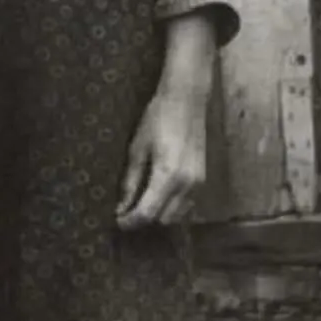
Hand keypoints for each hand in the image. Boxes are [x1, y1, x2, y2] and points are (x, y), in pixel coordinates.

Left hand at [115, 88, 206, 229]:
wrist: (187, 99)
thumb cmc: (158, 118)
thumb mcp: (137, 148)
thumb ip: (131, 181)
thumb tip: (122, 207)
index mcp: (167, 175)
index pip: (148, 213)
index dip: (130, 221)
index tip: (118, 220)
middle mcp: (187, 184)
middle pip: (164, 219)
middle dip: (145, 219)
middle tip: (128, 210)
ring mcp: (198, 182)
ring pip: (177, 215)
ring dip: (160, 213)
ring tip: (142, 201)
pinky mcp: (203, 179)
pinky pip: (187, 204)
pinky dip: (172, 205)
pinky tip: (159, 193)